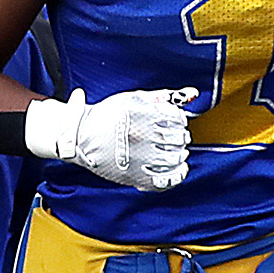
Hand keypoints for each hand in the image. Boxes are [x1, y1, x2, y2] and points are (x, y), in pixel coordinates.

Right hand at [31, 88, 194, 191]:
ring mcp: (139, 157)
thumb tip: (192, 93)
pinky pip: (166, 180)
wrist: (80, 136)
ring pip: (174, 158)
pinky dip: (177, 175)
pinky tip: (179, 169)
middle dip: (181, 138)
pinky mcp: (135, 175)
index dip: (180, 122)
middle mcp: (141, 135)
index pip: (177, 119)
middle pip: (178, 139)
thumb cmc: (107, 115)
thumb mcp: (133, 98)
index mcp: (142, 115)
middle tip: (177, 138)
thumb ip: (162, 96)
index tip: (176, 124)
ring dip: (179, 155)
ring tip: (175, 152)